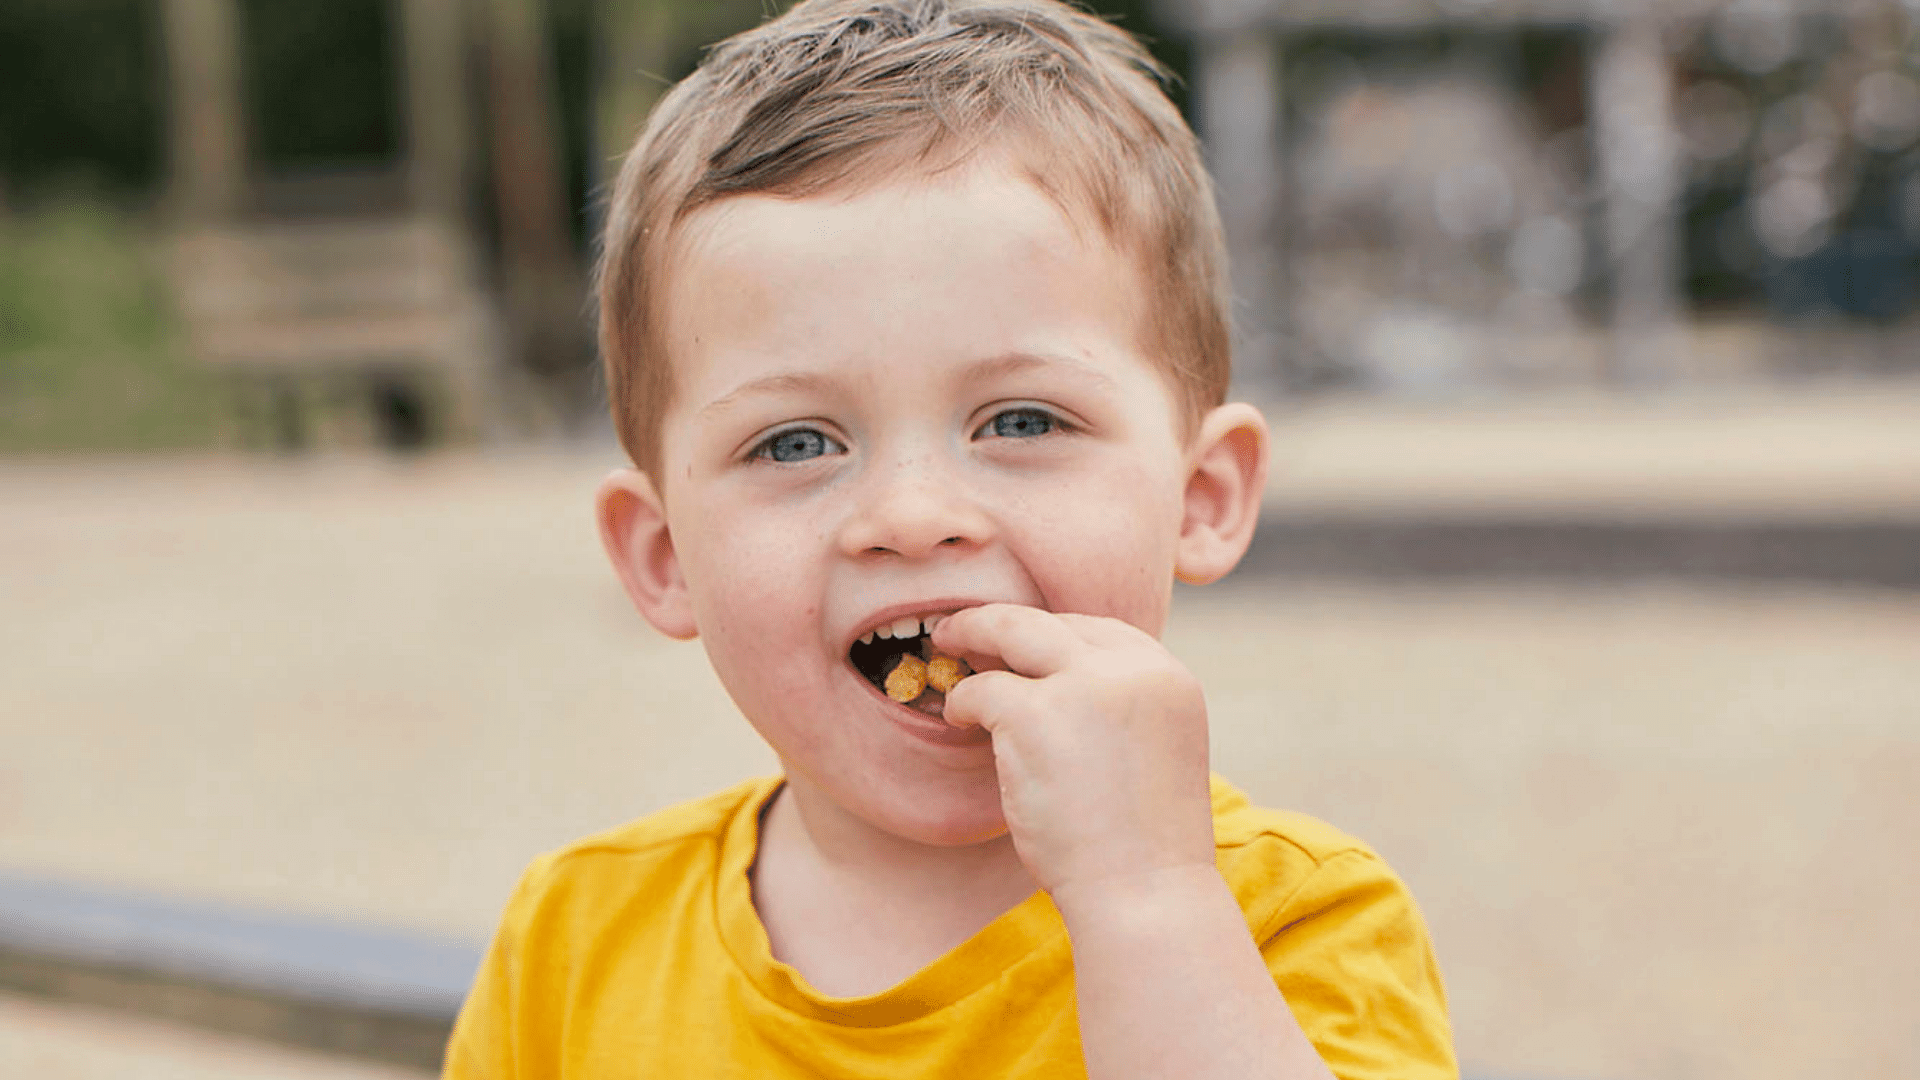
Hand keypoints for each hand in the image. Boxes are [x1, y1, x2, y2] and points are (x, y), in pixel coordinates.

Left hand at [931, 604, 1216, 896]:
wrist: (1144, 895)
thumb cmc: (1143, 846)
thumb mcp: (1154, 752)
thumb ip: (1118, 708)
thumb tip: (1051, 681)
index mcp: (1169, 678)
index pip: (1102, 630)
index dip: (1053, 634)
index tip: (1019, 644)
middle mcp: (1133, 670)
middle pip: (1054, 621)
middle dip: (1003, 621)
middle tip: (963, 628)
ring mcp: (1083, 686)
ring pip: (1010, 632)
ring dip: (973, 635)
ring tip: (946, 646)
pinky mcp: (1034, 713)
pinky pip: (981, 688)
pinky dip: (962, 701)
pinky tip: (956, 718)